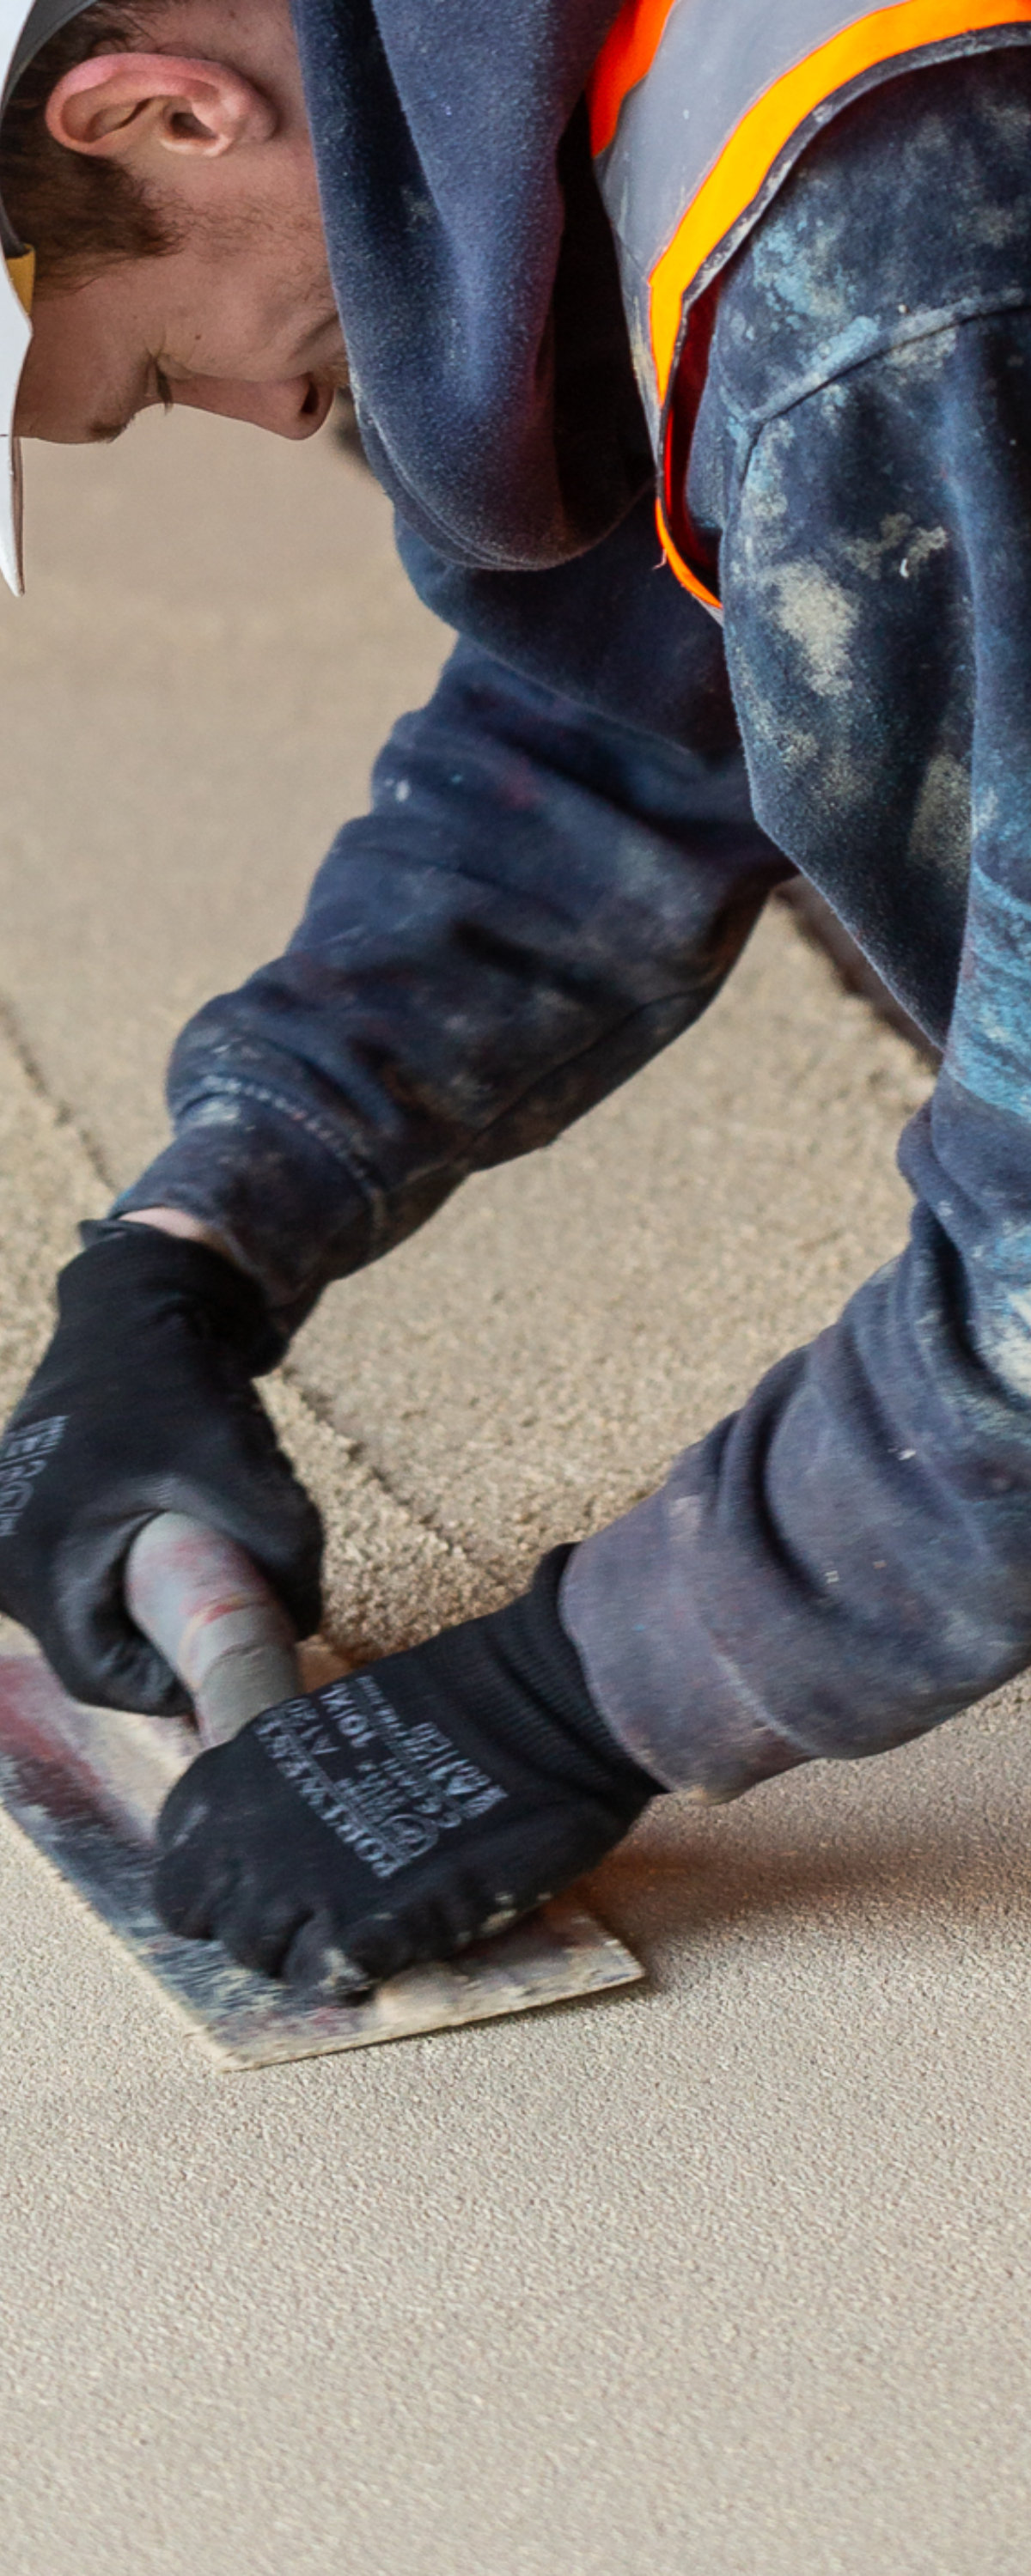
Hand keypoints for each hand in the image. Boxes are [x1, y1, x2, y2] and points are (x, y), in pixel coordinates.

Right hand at [0, 1220, 321, 1711]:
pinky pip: (83, 1575)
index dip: (173, 1687)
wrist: (133, 1302)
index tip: (231, 1666)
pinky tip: (173, 1529)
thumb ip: (284, 1550)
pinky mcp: (25, 1518)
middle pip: (96, 1647)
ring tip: (205, 1552)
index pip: (102, 1676)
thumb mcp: (240, 1466)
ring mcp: (7, 1537)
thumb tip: (305, 1624)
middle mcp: (3, 1559)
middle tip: (231, 1611)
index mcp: (35, 1559)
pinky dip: (134, 1570)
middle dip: (168, 1638)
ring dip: (153, 1601)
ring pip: (94, 1611)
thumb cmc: (174, 1379)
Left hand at [155, 1550, 659, 1989]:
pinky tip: (402, 1933)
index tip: (263, 1881)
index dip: (219, 1882)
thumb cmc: (460, 1706)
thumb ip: (286, 1785)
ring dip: (309, 1951)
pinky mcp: (365, 1929)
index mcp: (242, 1770)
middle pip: (205, 1920)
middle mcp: (253, 1830)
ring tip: (369, 1920)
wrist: (541, 1707)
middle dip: (253, 1925)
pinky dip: (362, 1968)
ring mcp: (304, 1884)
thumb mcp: (334, 1726)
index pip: (180, 1861)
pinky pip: (332, 1979)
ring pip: (264, 1958)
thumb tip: (270, 1836)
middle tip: (317, 1912)